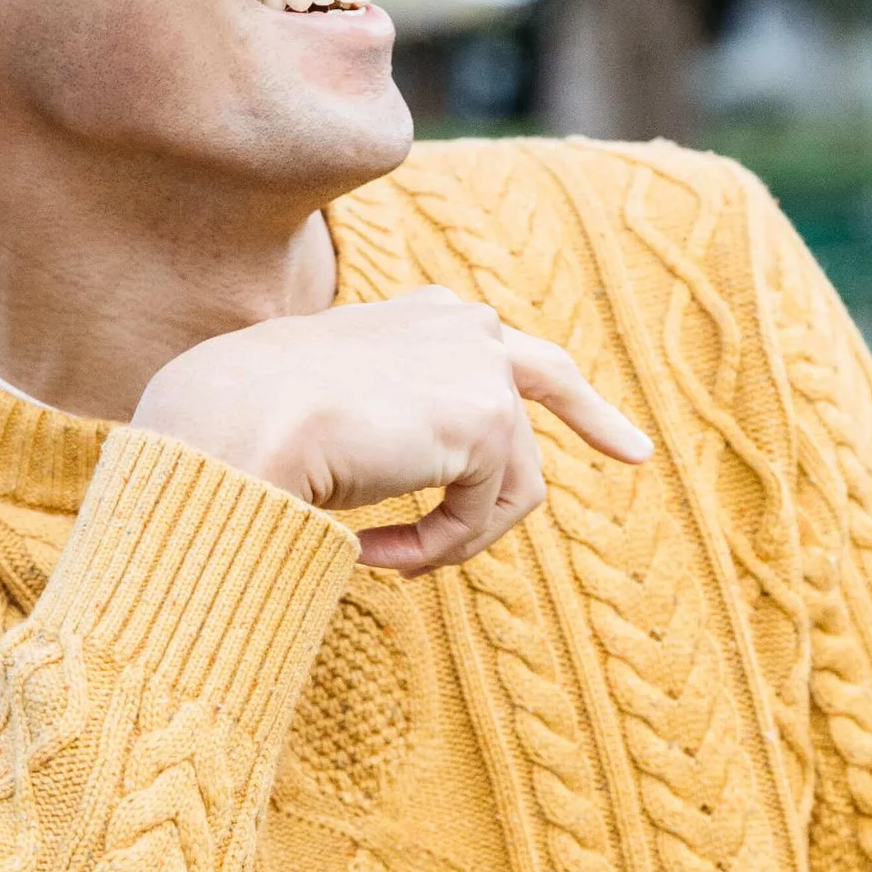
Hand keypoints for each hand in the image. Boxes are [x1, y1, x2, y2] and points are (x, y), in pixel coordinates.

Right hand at [130, 288, 649, 575]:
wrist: (236, 422)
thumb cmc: (243, 419)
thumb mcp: (316, 406)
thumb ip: (375, 419)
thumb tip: (377, 458)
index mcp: (416, 316)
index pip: (491, 344)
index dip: (539, 389)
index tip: (587, 421)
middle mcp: (461, 325)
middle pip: (551, 376)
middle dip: (594, 417)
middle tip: (634, 453)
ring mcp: (481, 366)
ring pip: (511, 484)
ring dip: (451, 535)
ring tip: (385, 556)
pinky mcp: (489, 418)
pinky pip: (483, 517)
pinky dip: (433, 549)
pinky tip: (374, 547)